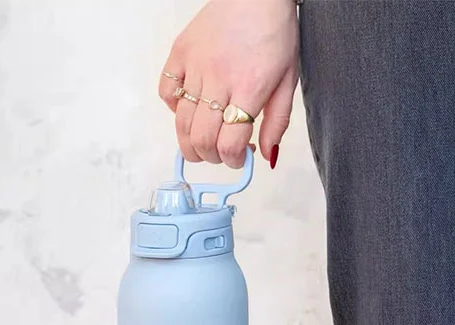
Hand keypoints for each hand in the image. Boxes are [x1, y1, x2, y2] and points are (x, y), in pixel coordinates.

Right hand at [158, 0, 298, 168]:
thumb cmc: (275, 33)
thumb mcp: (288, 81)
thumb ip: (277, 122)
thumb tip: (266, 156)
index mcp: (249, 88)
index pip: (229, 144)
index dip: (233, 161)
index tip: (239, 159)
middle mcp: (219, 78)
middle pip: (201, 139)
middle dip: (211, 157)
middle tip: (221, 153)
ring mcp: (195, 65)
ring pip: (181, 122)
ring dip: (191, 142)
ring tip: (204, 142)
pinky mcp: (180, 52)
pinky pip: (166, 92)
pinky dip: (175, 108)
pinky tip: (191, 108)